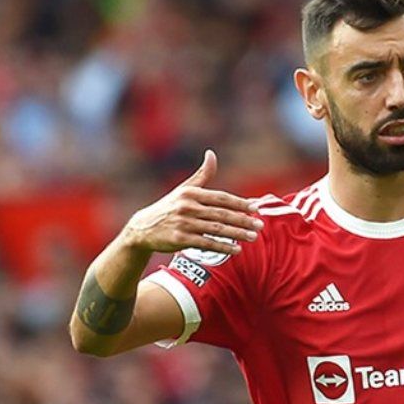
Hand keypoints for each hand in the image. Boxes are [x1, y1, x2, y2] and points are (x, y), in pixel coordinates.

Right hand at [121, 150, 262, 254]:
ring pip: (216, 229)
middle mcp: (187, 207)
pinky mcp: (179, 239)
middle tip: (260, 226)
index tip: (256, 208)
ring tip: (252, 237)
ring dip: (236, 234)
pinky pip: (206, 244)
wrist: (142, 228)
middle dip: (243, 220)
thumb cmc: (168, 207)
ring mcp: (183, 223)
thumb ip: (202, 175)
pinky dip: (222, 247)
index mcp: (191, 193)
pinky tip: (236, 249)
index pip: (221, 198)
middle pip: (222, 214)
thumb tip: (212, 154)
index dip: (240, 203)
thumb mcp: (183, 190)